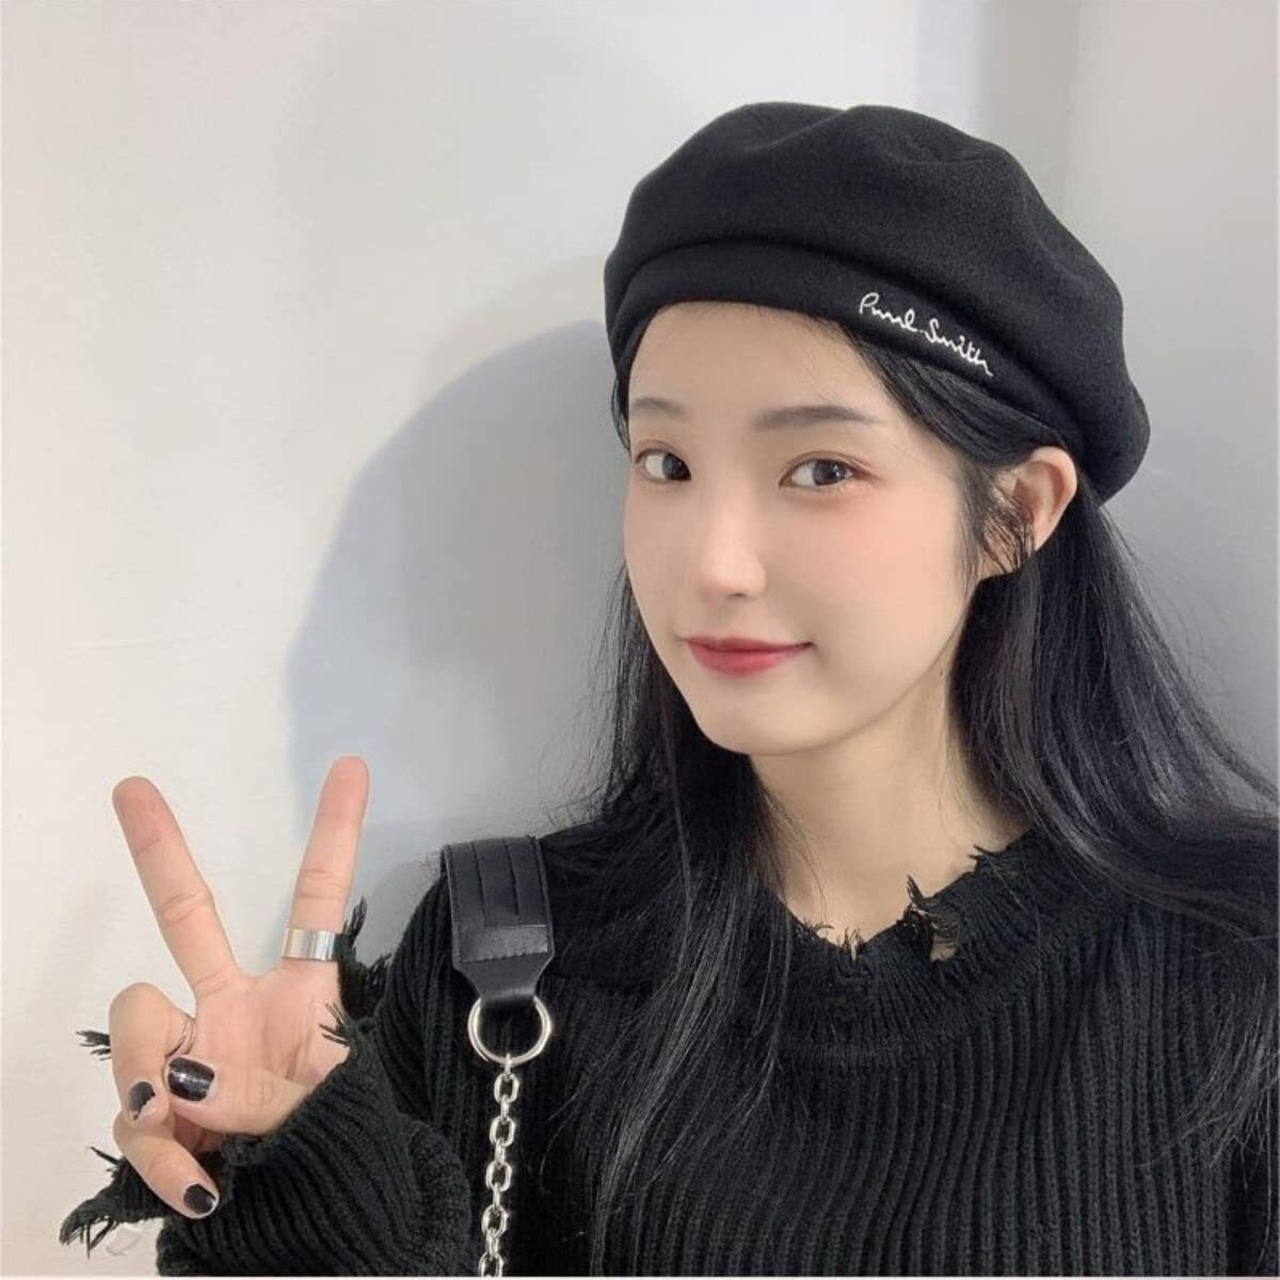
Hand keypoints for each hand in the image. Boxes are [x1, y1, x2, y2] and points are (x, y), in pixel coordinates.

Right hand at [101, 756, 368, 1218]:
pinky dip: (162, 1157)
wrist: (312, 1233)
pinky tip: (199, 1182)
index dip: (335, 833)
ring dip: (151, 1076)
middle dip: (160, 851)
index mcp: (300, 993)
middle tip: (132, 788)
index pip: (317, 901)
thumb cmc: (336, 1156)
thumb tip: (180, 1084)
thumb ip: (263, 1094)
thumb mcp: (328, 1115)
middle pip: (187, 919)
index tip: (353, 766)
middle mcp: (233, 1010)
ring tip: (190, 1127)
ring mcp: (188, 1058)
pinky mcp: (156, 1114)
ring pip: (138, 1026)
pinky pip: (135, 1120)